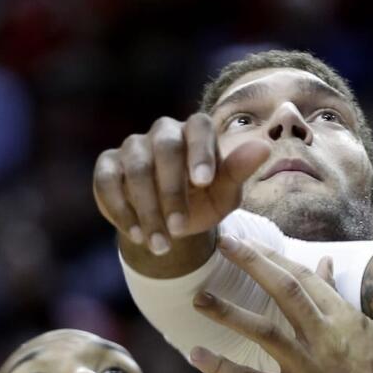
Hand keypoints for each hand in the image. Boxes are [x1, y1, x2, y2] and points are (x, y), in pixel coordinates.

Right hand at [93, 114, 267, 257]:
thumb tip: (264, 147)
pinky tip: (135, 234)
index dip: (200, 152)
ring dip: (148, 211)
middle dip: (172, 192)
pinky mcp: (108, 165)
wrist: (172, 221)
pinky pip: (108, 181)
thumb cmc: (204, 200)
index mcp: (195, 131)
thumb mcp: (225, 193)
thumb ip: (239, 171)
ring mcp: (133, 146)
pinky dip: (121, 209)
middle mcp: (163, 132)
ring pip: (136, 169)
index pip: (198, 128)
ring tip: (161, 244)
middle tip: (181, 229)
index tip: (204, 182)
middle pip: (164, 149)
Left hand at [187, 240, 372, 372]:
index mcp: (345, 319)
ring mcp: (310, 369)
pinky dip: (222, 368)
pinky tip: (196, 354)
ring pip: (263, 330)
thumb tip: (325, 265)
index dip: (274, 257)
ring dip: (228, 312)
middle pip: (284, 289)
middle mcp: (325, 337)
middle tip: (222, 243)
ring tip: (198, 297)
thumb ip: (342, 301)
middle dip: (251, 262)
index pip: (304, 277)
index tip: (249, 243)